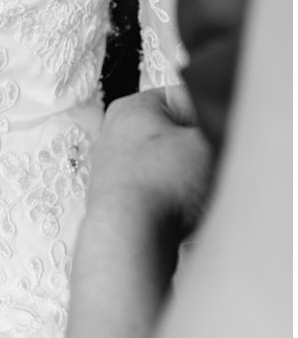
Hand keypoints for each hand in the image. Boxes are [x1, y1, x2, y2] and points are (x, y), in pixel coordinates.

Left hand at [89, 87, 214, 244]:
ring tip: (197, 193)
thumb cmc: (163, 184)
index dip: (212, 117)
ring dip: (191, 180)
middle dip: (200, 152)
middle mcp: (115, 136)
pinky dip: (176, 203)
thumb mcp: (208, 140)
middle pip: (177, 135)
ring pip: (171, 168)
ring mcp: (114, 172)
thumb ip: (219, 125)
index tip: (222, 134)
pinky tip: (183, 213)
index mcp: (132, 107)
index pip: (185, 96)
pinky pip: (160, 195)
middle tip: (213, 165)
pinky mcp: (119, 203)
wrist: (131, 240)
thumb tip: (223, 126)